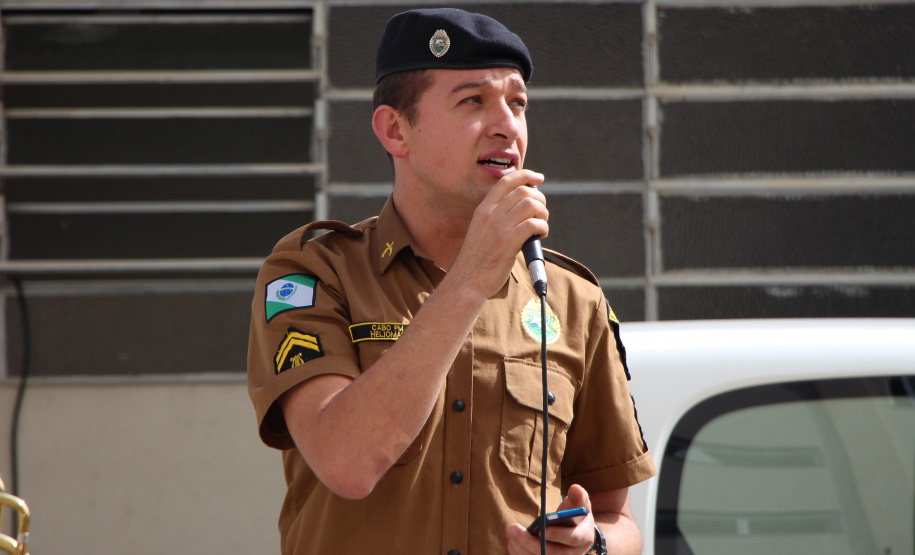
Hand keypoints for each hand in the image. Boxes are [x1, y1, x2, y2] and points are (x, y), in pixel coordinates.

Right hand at [448, 169, 547, 299]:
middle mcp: (490, 214)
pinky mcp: (507, 242)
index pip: (506, 181)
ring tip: (541, 226)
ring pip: (531, 205)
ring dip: (543, 214)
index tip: (538, 178)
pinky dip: (542, 228)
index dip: (526, 175)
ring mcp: (498, 227)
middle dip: (539, 199)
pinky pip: (533, 224)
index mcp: (483, 209)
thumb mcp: (481, 230)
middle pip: (523, 191)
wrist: (466, 281)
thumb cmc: (478, 259)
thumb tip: (523, 207)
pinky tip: (540, 236)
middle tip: (541, 213)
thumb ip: (497, 217)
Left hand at [505, 484, 595, 554]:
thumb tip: (575, 488)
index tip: (542, 529)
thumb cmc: (576, 516)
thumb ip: (578, 496)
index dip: (558, 534)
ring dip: (522, 547)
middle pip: (552, 553)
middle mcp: (574, 553)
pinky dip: (520, 553)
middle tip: (512, 528)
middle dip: (530, 542)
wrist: (576, 532)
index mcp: (584, 537)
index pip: (573, 538)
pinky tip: (511, 541)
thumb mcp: (581, 505)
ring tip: (510, 532)